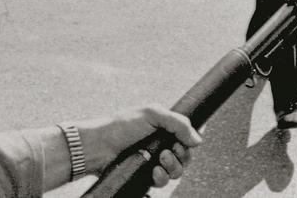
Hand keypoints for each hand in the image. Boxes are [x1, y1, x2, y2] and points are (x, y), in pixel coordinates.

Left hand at [76, 107, 200, 183]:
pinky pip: (161, 183)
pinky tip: (154, 173)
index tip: (183, 142)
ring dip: (173, 168)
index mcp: (162, 129)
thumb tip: (197, 140)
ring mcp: (152, 162)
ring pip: (176, 172)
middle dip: (182, 157)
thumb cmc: (121, 125)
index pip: (186, 139)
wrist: (98, 145)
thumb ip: (178, 123)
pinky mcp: (144, 176)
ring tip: (160, 161)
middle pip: (185, 158)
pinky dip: (161, 179)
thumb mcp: (152, 114)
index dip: (188, 143)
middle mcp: (159, 145)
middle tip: (167, 152)